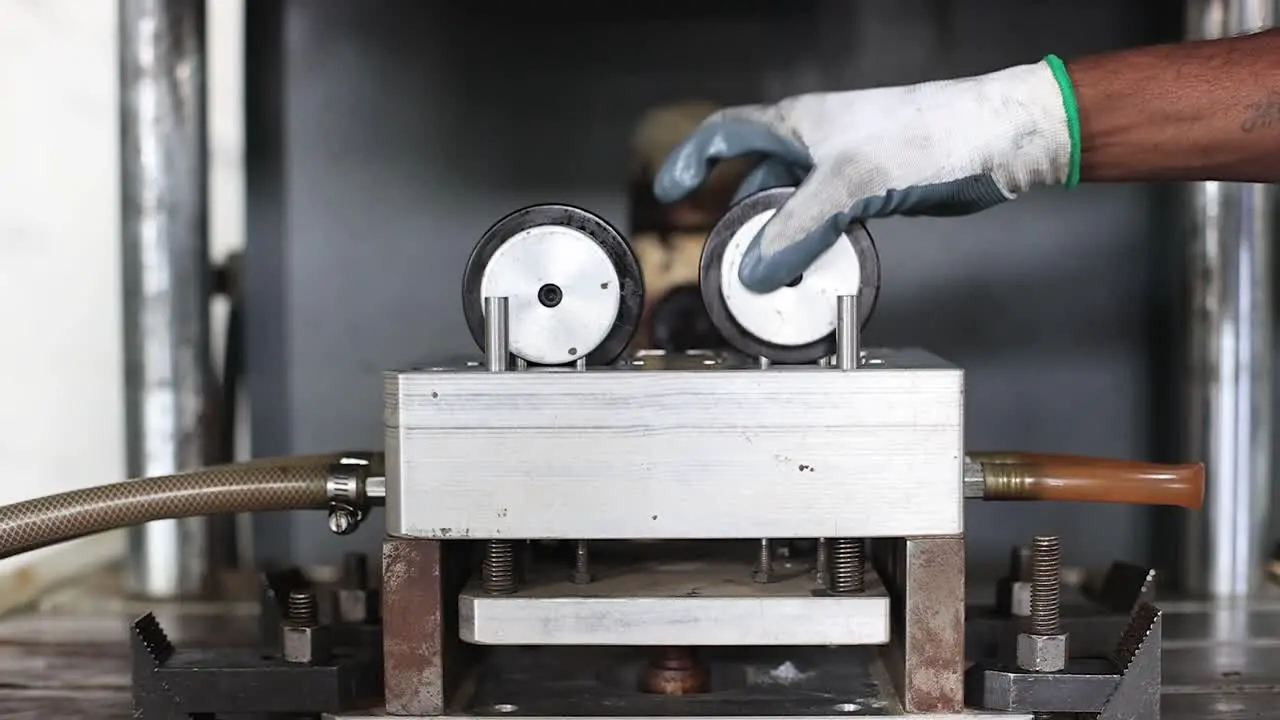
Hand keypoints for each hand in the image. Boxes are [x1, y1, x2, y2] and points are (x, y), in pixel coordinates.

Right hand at [653, 58, 1077, 291]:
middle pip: (754, 176)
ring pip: (791, 203)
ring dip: (776, 235)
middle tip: (725, 252)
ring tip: (767, 270)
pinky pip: (822, 218)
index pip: (724, 134)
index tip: (668, 191)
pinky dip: (810, 242)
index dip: (690, 161)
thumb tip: (756, 269)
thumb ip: (798, 229)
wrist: (997, 140)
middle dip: (735, 215)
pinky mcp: (869, 188)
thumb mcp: (851, 185)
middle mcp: (815, 140)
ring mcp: (842, 164)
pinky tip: (814, 265)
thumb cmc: (929, 137)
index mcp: (798, 122)